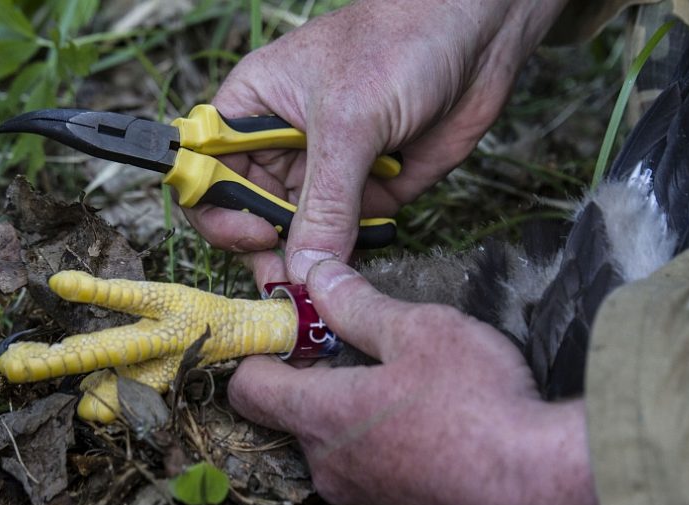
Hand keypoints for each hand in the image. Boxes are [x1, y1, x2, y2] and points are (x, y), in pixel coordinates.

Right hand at [190, 0, 568, 281]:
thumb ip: (324, 201)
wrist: (480, 32)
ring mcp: (326, 171)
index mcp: (253, 108)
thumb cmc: (402, 39)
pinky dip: (348, 259)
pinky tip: (354, 269)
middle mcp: (283, 143)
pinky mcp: (368, 191)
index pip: (208, 169)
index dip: (216, 208)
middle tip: (285, 282)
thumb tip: (302, 268)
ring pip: (298, 233)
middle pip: (249, 212)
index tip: (251, 233)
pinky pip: (346, 238)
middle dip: (263, 250)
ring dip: (306, 263)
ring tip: (321, 287)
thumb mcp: (349, 120)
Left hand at [228, 260, 624, 504]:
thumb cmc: (479, 399)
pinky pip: (371, 477)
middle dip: (315, 380)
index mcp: (322, 416)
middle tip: (362, 350)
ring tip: (408, 388)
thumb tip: (316, 277)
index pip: (248, 388)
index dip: (261, 354)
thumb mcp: (419, 330)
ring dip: (354, 416)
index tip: (290, 331)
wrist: (546, 486)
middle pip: (293, 416)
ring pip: (335, 447)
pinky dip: (385, 449)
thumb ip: (357, 305)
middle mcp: (329, 468)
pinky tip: (434, 429)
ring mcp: (363, 502)